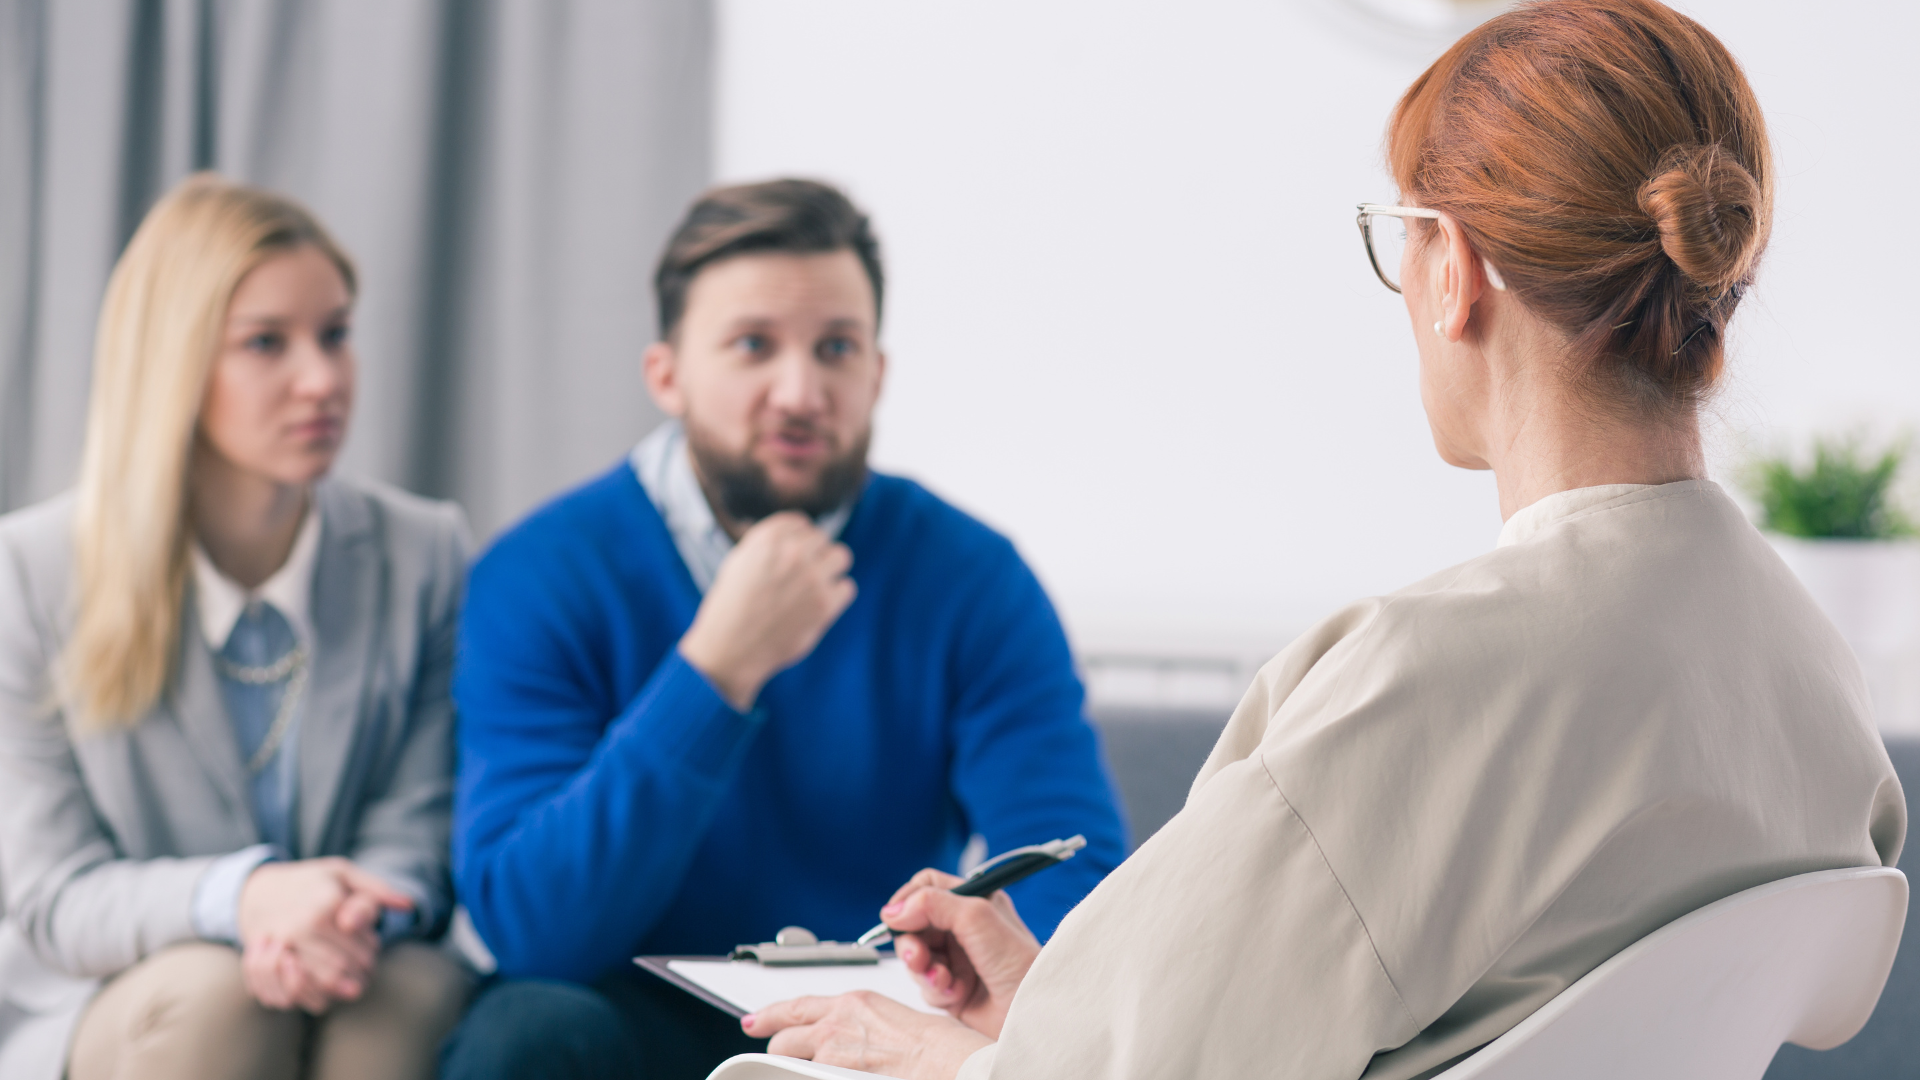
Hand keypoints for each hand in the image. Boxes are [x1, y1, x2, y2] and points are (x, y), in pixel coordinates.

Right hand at [237, 858, 412, 1011]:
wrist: (260, 890)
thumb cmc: (311, 882)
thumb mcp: (344, 874)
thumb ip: (377, 890)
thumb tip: (409, 905)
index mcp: (325, 906)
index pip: (364, 950)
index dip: (372, 955)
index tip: (372, 950)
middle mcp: (300, 928)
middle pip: (346, 970)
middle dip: (361, 974)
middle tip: (365, 970)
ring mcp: (278, 949)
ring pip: (323, 986)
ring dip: (341, 989)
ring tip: (350, 982)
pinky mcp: (263, 966)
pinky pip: (293, 996)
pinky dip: (313, 997)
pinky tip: (323, 988)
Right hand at [678, 512, 855, 708]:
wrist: (730, 648)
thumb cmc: (732, 606)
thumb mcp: (739, 561)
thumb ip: (768, 542)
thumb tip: (802, 530)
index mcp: (769, 538)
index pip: (801, 523)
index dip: (799, 541)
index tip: (792, 558)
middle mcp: (792, 551)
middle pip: (823, 539)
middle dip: (814, 556)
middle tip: (800, 579)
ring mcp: (812, 577)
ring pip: (842, 556)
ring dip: (831, 570)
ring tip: (814, 589)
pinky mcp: (825, 604)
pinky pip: (847, 587)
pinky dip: (836, 597)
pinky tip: (817, 607)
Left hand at [743, 992, 991, 1079]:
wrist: (955, 1064)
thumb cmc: (942, 1047)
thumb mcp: (897, 1022)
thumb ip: (865, 1029)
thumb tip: (859, 1043)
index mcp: (856, 1003)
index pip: (798, 1007)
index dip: (770, 1015)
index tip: (755, 1021)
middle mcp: (838, 1025)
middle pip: (784, 1039)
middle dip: (779, 1050)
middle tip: (777, 1056)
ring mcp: (833, 1057)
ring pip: (789, 1065)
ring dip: (795, 1071)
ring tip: (806, 1073)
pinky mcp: (835, 1079)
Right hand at [882, 868, 1041, 1038]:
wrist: (1035, 1013)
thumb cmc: (1021, 964)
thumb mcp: (977, 918)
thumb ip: (933, 904)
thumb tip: (893, 910)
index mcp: (975, 900)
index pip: (927, 886)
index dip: (907, 900)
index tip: (896, 918)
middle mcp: (964, 928)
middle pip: (913, 924)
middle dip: (911, 942)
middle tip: (917, 957)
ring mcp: (957, 959)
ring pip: (915, 957)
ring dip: (924, 970)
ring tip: (944, 980)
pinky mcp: (953, 988)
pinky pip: (925, 985)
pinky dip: (936, 990)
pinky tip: (956, 994)